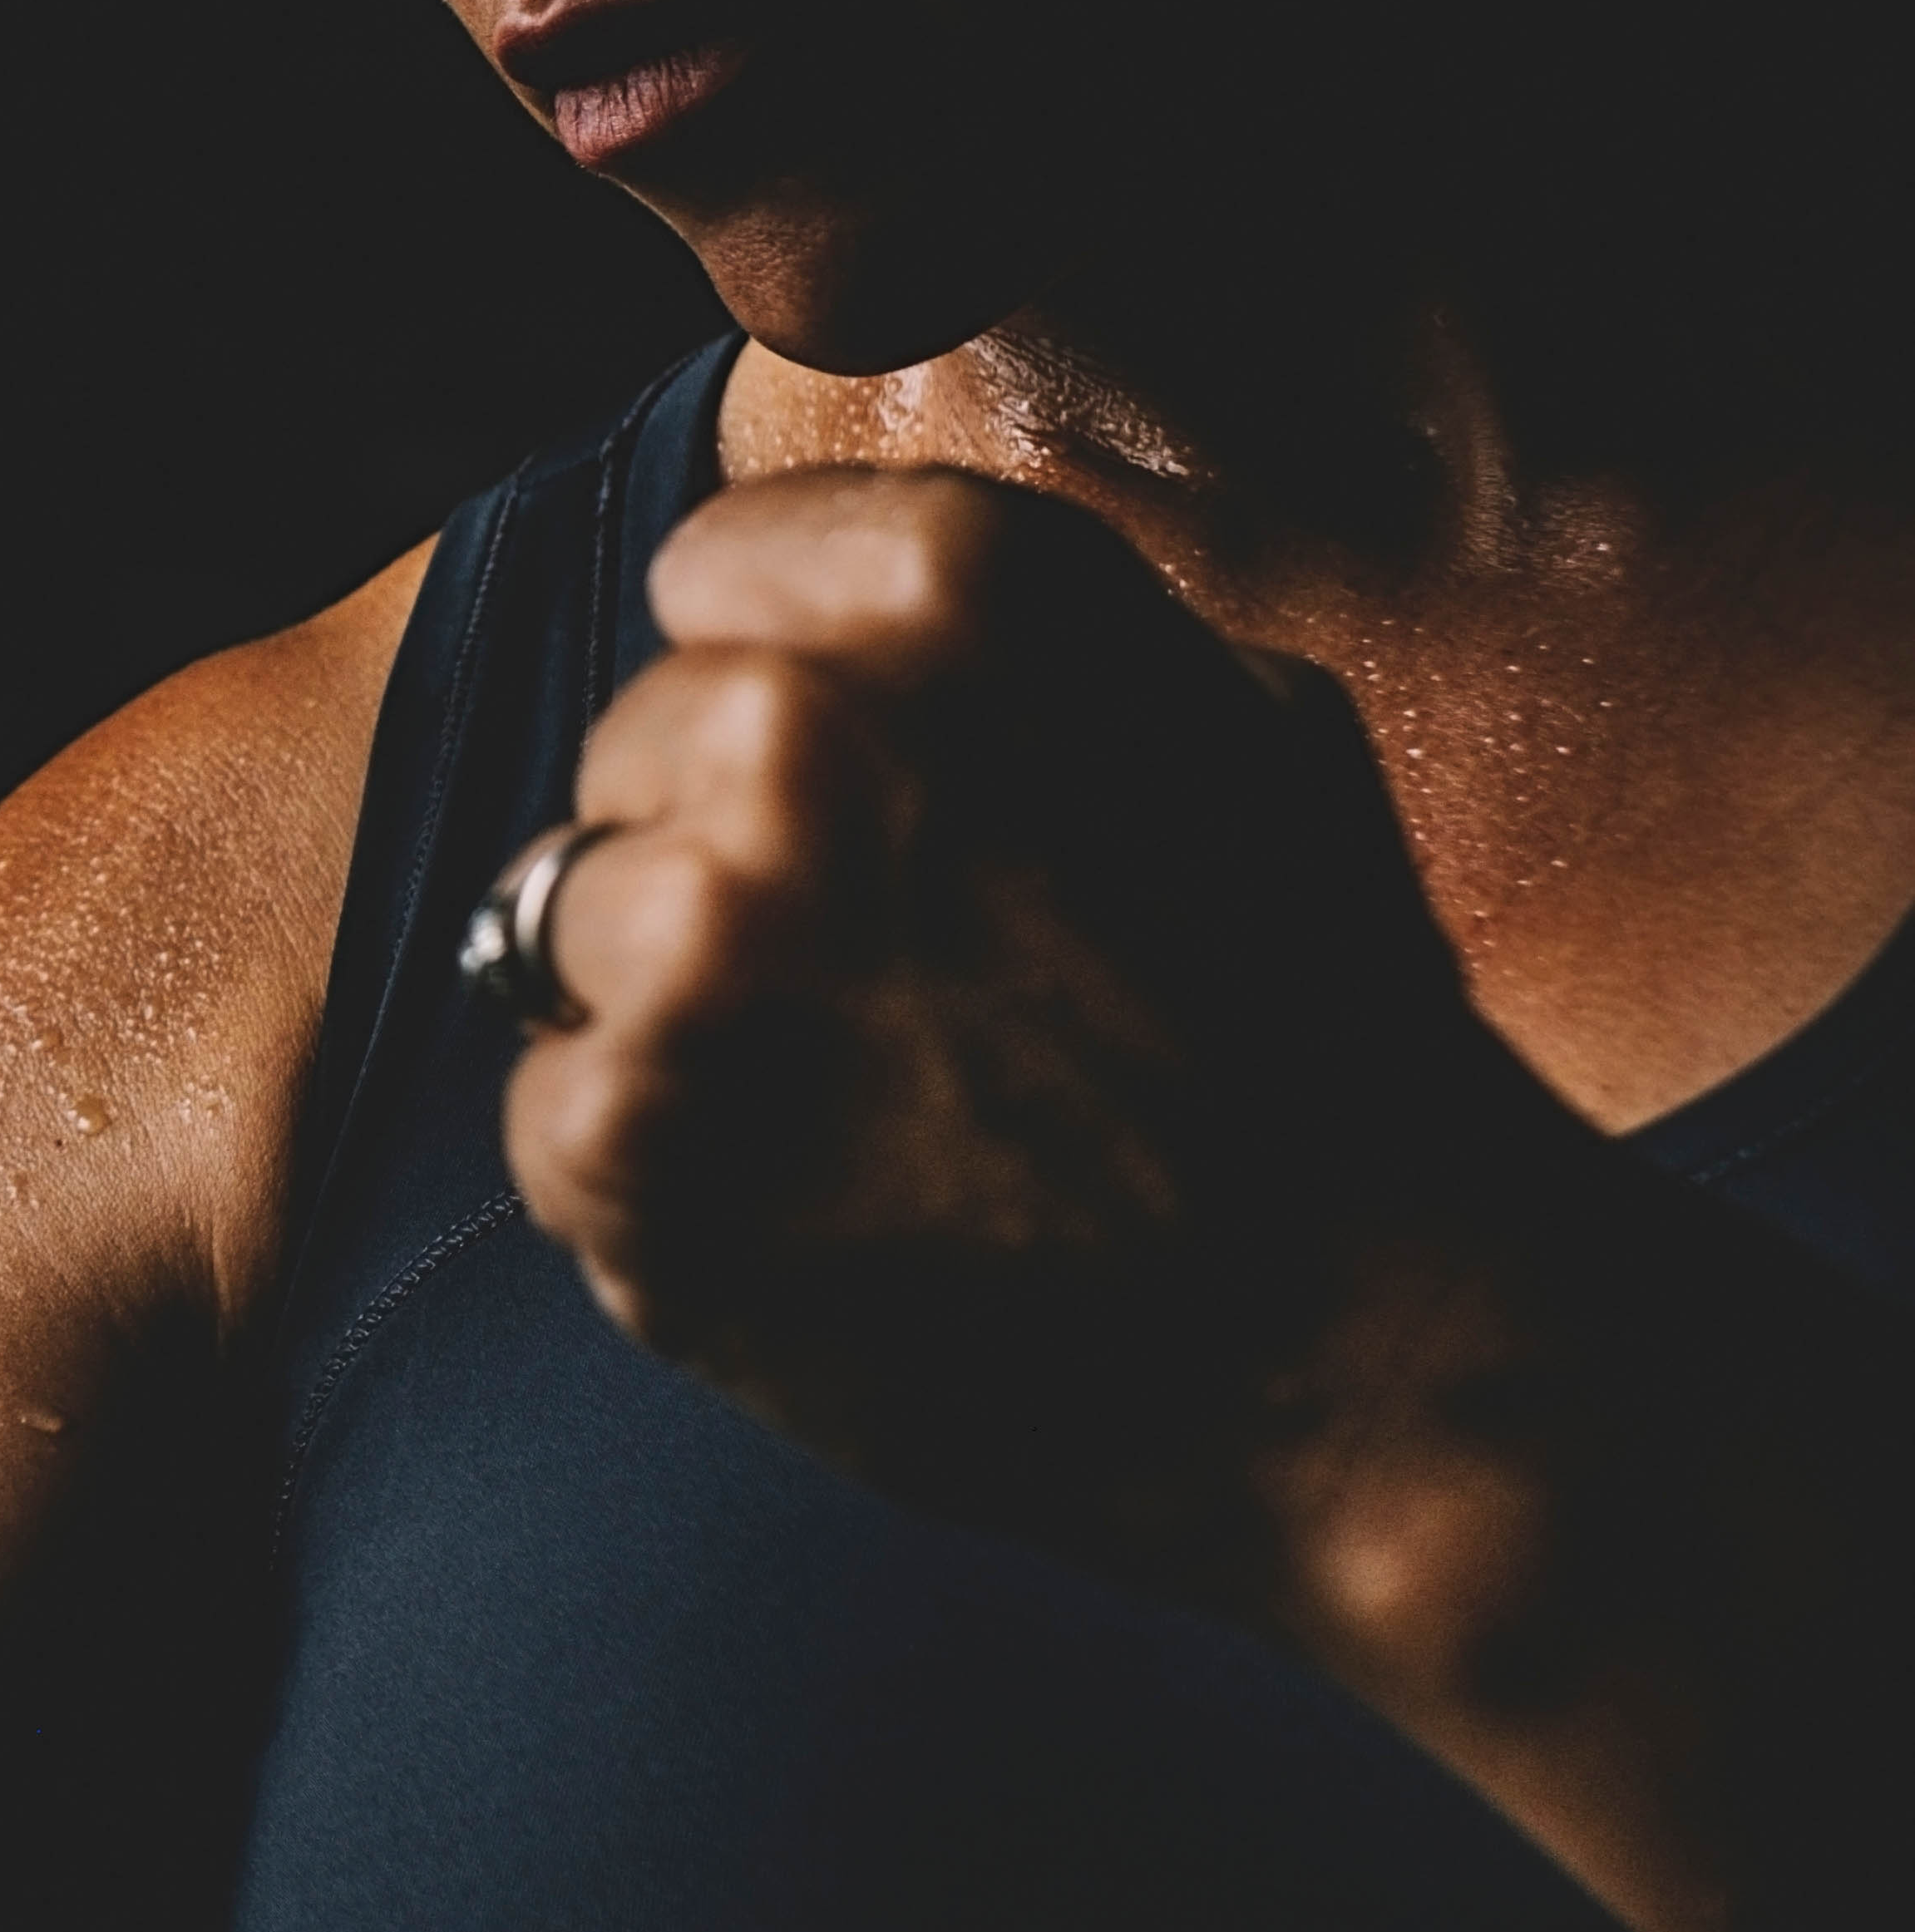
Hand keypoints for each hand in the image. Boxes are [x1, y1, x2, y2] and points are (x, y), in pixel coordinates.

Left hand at [503, 468, 1554, 1607]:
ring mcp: (692, 953)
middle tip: (905, 981)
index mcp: (953, 599)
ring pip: (566, 917)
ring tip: (873, 1101)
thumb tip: (836, 617)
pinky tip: (821, 1209)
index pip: (714, 571)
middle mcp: (793, 745)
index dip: (786, 679)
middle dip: (732, 842)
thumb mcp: (1239, 726)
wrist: (1377, 1359)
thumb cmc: (1328, 1043)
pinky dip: (655, 1166)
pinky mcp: (620, 1143)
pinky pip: (553, 1103)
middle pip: (637, 743)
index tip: (866, 783)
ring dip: (677, 1002)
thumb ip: (1013, 641)